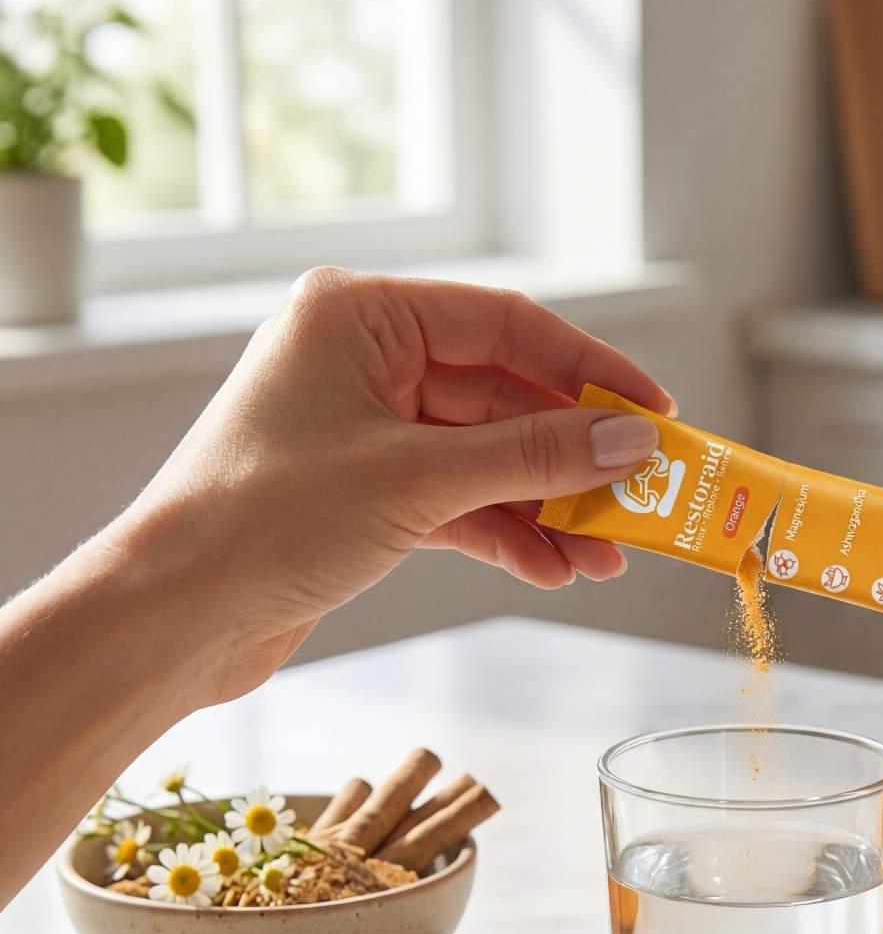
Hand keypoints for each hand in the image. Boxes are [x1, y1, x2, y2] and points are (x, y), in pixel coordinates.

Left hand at [130, 268, 672, 703]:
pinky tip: (553, 569)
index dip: (591, 371)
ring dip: (549, 507)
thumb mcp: (419, 480)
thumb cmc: (264, 522)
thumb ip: (534, 455)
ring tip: (607, 555)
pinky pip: (460, 501)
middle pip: (505, 397)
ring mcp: (364, 429)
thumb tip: (632, 440)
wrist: (173, 616)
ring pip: (488, 457)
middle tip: (643, 496)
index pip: (508, 326)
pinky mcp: (366, 493)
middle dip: (574, 457)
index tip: (657, 412)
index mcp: (361, 317)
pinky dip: (507, 534)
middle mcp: (364, 362)